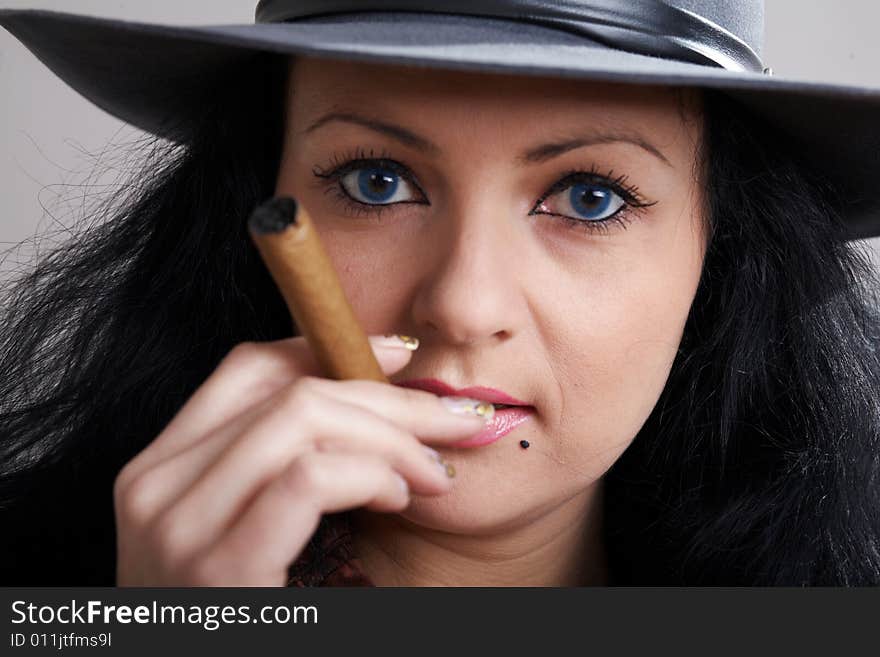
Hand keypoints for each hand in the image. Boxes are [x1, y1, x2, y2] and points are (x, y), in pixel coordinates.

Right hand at [112, 335, 486, 584]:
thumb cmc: (246, 615)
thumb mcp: (249, 530)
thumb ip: (283, 466)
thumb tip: (372, 399)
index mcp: (160, 469)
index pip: (245, 369)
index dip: (331, 349)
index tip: (400, 358)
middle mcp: (153, 488)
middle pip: (289, 392)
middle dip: (389, 397)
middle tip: (453, 419)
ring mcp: (177, 527)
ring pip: (302, 419)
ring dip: (392, 438)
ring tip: (434, 472)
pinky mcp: (217, 570)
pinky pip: (308, 480)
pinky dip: (371, 476)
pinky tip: (399, 499)